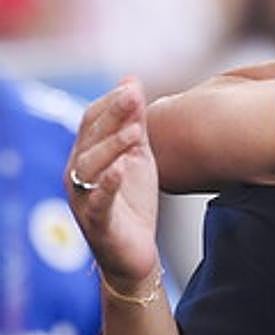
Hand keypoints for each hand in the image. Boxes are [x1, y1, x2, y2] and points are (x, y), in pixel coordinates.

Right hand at [65, 78, 159, 294]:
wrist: (133, 253)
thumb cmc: (132, 202)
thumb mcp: (138, 156)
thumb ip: (134, 122)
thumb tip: (131, 81)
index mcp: (87, 155)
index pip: (91, 121)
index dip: (111, 103)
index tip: (133, 86)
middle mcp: (78, 174)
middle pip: (90, 138)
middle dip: (112, 116)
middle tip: (133, 97)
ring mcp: (84, 198)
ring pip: (90, 166)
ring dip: (112, 145)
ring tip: (136, 131)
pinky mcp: (97, 222)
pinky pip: (98, 200)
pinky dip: (108, 184)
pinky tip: (121, 170)